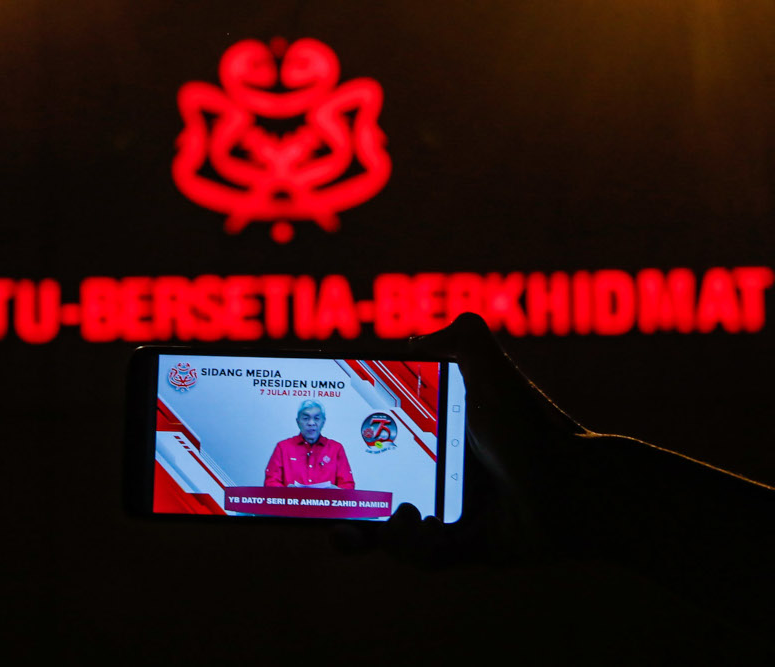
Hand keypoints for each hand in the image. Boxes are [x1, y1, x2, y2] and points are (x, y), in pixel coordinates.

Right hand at [333, 312, 603, 563]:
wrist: (579, 489)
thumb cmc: (533, 428)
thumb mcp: (492, 373)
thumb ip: (462, 338)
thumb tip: (412, 341)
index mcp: (434, 435)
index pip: (376, 439)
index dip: (347, 447)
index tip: (323, 448)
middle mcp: (436, 473)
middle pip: (373, 491)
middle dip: (341, 507)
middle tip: (321, 512)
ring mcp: (447, 512)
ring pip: (391, 530)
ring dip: (372, 533)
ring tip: (370, 526)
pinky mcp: (463, 547)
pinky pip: (423, 556)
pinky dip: (411, 546)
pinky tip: (416, 528)